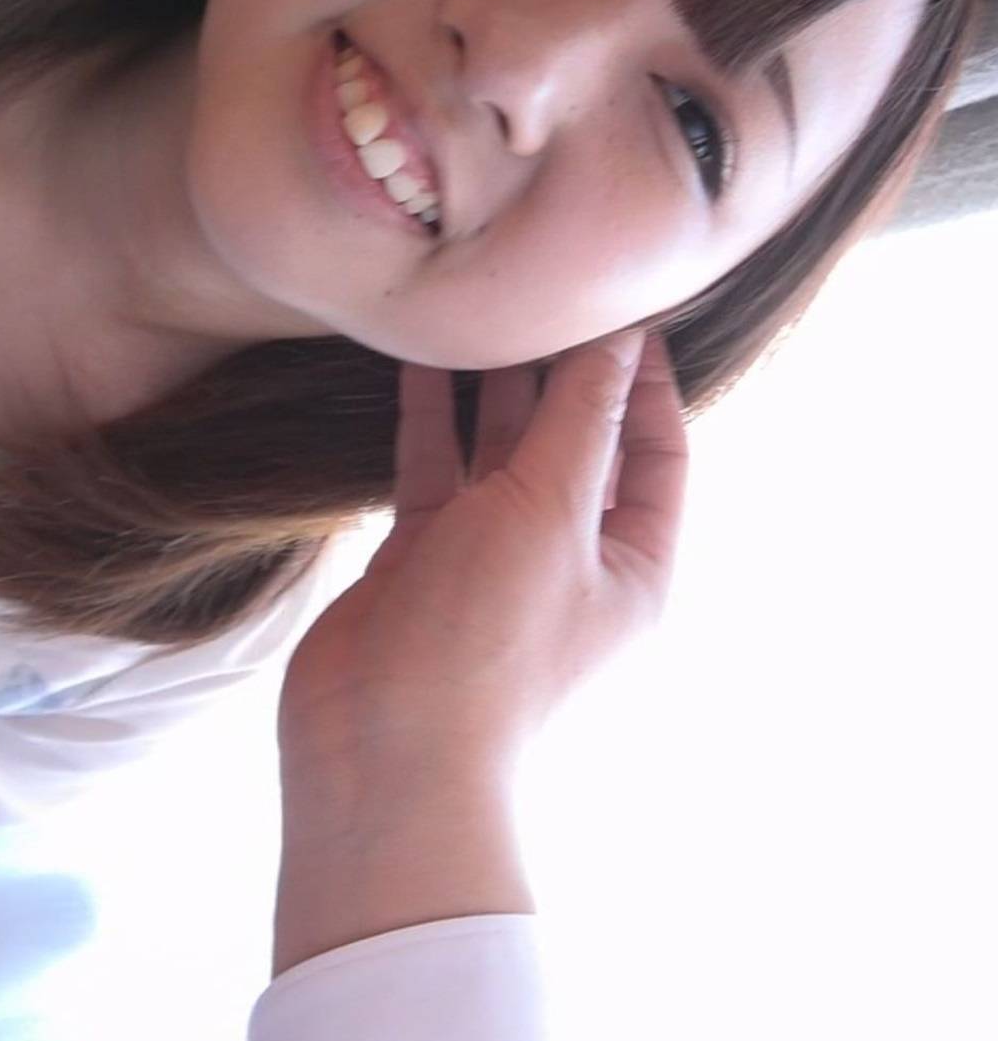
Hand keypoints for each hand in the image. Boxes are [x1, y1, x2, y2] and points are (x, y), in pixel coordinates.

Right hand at [277, 332, 688, 778]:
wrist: (383, 748)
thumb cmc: (489, 640)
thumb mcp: (551, 512)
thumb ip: (580, 419)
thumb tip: (621, 338)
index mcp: (633, 562)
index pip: (657, 453)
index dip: (647, 380)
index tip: (627, 307)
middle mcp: (569, 557)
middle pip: (577, 444)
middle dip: (566, 372)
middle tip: (547, 291)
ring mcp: (492, 556)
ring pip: (501, 451)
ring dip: (495, 387)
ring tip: (487, 309)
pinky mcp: (425, 556)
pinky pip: (437, 471)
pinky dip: (432, 419)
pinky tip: (422, 359)